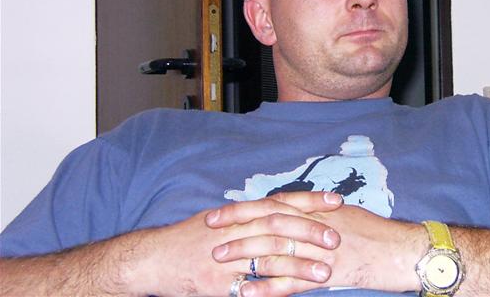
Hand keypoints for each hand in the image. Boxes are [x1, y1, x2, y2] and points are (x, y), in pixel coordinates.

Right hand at [130, 192, 342, 296]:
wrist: (153, 258)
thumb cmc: (188, 238)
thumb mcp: (219, 219)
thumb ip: (248, 216)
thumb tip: (278, 209)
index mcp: (238, 214)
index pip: (280, 202)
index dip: (309, 201)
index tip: (335, 201)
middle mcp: (234, 231)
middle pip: (278, 228)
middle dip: (309, 232)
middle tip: (336, 238)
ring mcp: (226, 258)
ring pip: (268, 259)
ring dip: (299, 266)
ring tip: (325, 272)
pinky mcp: (217, 284)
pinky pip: (249, 289)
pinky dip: (271, 291)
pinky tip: (292, 296)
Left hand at [210, 195, 424, 294]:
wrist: (402, 251)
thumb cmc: (375, 232)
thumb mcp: (344, 215)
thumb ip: (316, 213)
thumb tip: (293, 210)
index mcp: (317, 209)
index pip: (273, 204)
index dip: (244, 209)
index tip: (219, 212)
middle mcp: (315, 225)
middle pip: (268, 223)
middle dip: (237, 227)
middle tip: (210, 234)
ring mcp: (320, 250)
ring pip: (276, 250)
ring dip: (246, 255)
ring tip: (221, 262)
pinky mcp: (328, 274)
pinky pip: (292, 282)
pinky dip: (268, 288)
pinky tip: (247, 294)